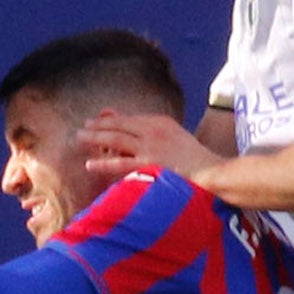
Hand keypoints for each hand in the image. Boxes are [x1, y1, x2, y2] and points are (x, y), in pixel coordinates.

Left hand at [79, 108, 216, 182]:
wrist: (213, 174)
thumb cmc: (197, 162)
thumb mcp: (177, 140)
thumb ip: (157, 135)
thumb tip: (137, 134)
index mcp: (161, 122)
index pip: (129, 119)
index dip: (110, 120)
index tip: (97, 121)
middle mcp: (153, 130)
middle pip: (118, 124)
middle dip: (98, 125)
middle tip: (82, 127)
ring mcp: (150, 147)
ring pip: (115, 139)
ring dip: (95, 137)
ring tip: (79, 138)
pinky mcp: (149, 165)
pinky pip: (120, 163)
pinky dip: (104, 163)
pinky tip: (90, 164)